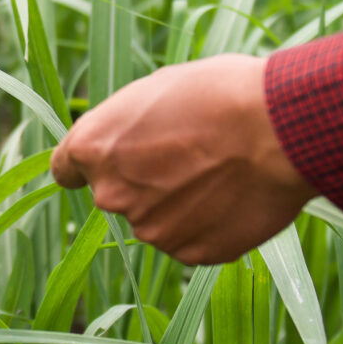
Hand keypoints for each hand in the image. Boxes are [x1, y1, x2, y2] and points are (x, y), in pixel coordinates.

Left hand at [50, 54, 314, 264]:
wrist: (276, 131)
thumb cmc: (218, 94)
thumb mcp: (157, 90)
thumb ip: (127, 127)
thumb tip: (130, 144)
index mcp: (94, 147)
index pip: (66, 168)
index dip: (87, 165)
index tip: (106, 162)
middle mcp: (112, 194)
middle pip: (118, 192)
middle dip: (144, 179)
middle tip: (189, 153)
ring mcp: (151, 229)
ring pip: (158, 217)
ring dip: (180, 202)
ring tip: (222, 170)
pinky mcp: (190, 253)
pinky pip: (193, 238)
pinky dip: (209, 223)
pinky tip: (235, 195)